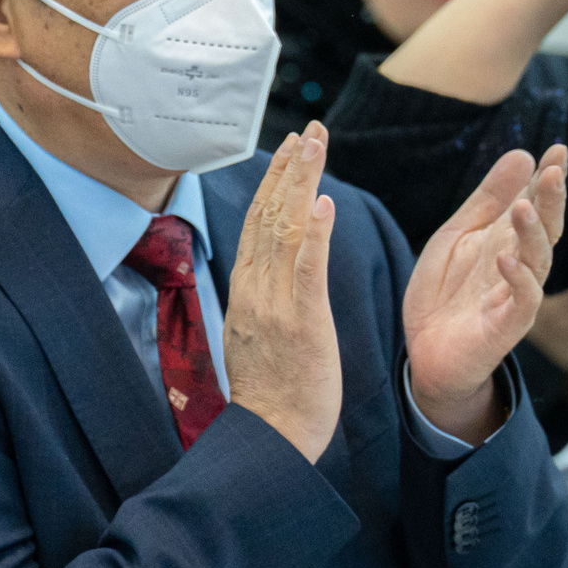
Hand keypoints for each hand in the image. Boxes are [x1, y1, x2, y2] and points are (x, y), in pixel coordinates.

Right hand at [224, 126, 342, 463]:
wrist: (271, 438)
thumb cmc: (273, 395)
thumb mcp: (260, 337)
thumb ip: (265, 299)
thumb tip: (270, 272)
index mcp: (246, 294)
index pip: (258, 226)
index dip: (273, 184)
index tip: (290, 148)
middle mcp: (255, 292)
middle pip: (268, 218)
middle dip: (288, 169)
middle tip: (306, 129)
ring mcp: (275, 306)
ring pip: (284, 232)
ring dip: (300, 183)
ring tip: (314, 144)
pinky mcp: (302, 324)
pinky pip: (306, 271)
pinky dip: (313, 234)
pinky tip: (321, 202)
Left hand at [404, 145, 567, 441]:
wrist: (425, 353)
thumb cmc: (443, 294)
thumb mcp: (456, 236)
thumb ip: (486, 200)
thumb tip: (522, 155)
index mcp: (507, 240)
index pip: (536, 203)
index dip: (548, 178)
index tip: (558, 148)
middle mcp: (519, 264)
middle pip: (546, 228)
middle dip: (552, 199)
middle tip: (555, 169)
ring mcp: (516, 295)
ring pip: (538, 261)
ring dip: (533, 233)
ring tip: (524, 206)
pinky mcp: (508, 326)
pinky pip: (523, 300)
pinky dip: (517, 278)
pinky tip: (505, 257)